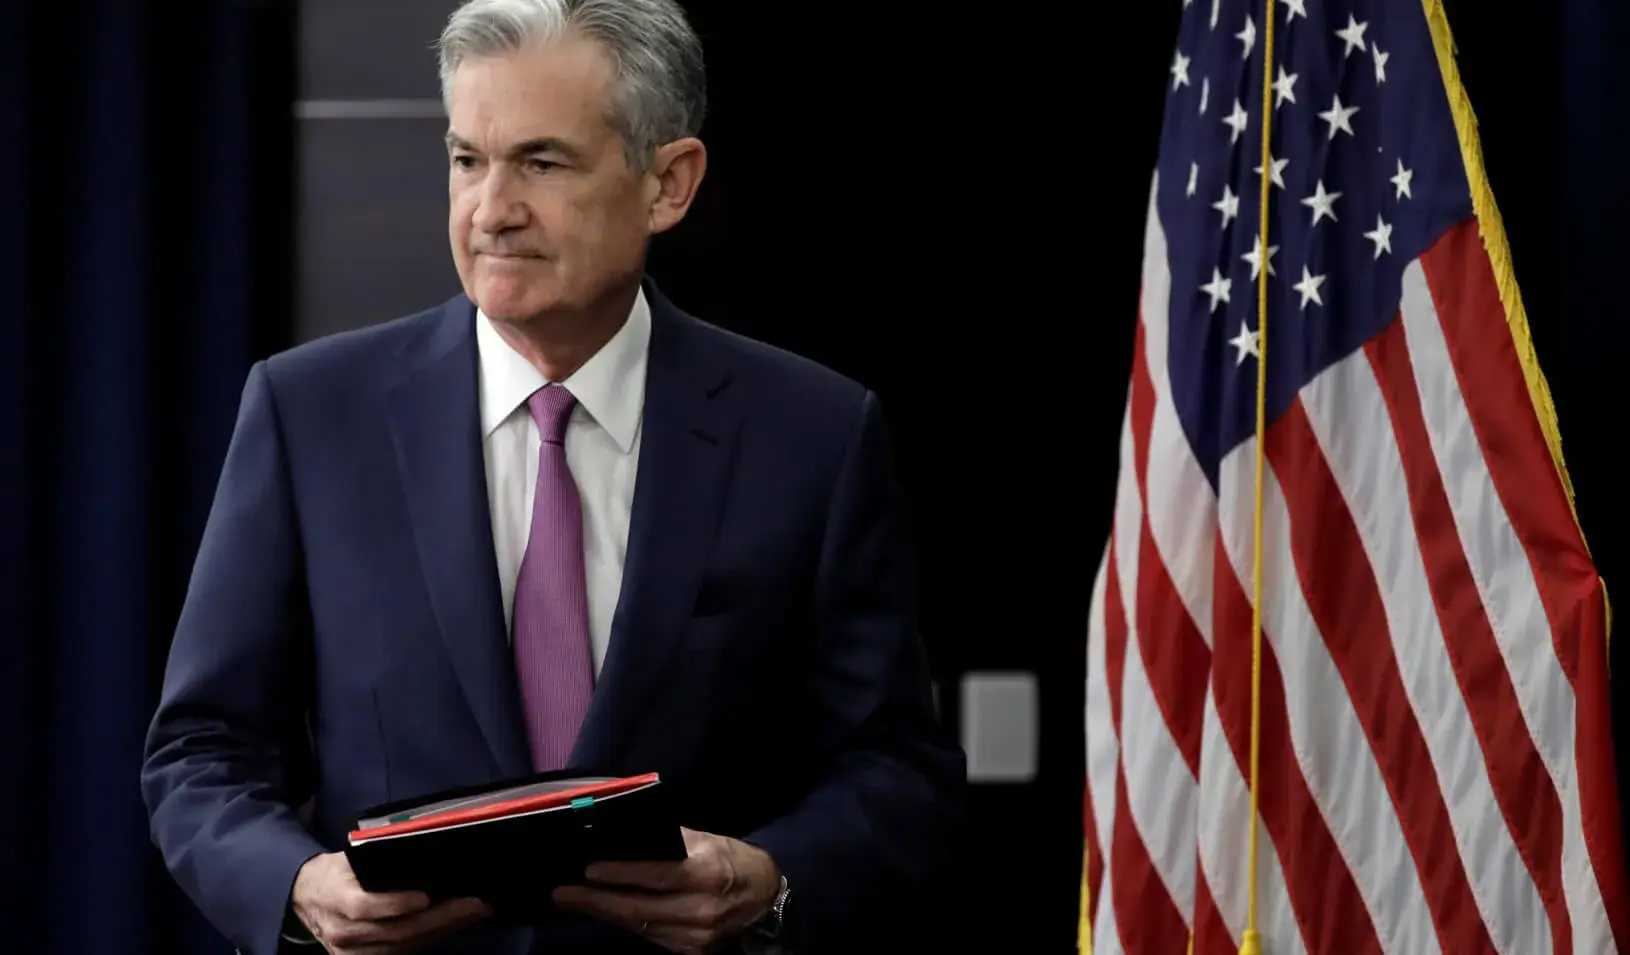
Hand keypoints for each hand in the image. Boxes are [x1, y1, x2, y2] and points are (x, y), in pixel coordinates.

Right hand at [289, 851, 491, 952]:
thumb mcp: (348, 858)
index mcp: (336, 897)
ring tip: (473, 913)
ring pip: (401, 947)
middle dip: (439, 918)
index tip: (425, 897)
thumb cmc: (335, 872)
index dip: (395, 904)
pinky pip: (400, 954)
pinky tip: (453, 926)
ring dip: (442, 930)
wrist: (306, 898)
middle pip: (394, 932)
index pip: (364, 907)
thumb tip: (423, 848)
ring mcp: (351, 952)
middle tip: (475, 904)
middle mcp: (343, 931)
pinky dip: (429, 940)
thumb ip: (376, 858)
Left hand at [552, 828, 781, 953]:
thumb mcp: (706, 839)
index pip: (655, 876)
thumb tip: (626, 833)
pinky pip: (650, 938)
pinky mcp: (691, 952)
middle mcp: (701, 909)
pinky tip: (606, 913)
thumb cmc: (731, 859)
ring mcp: (696, 937)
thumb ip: (670, 838)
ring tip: (575, 902)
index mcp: (706, 873)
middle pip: (638, 909)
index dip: (620, 874)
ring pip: (639, 927)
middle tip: (563, 894)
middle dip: (596, 902)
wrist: (764, 897)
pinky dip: (626, 924)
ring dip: (604, 914)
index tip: (588, 870)